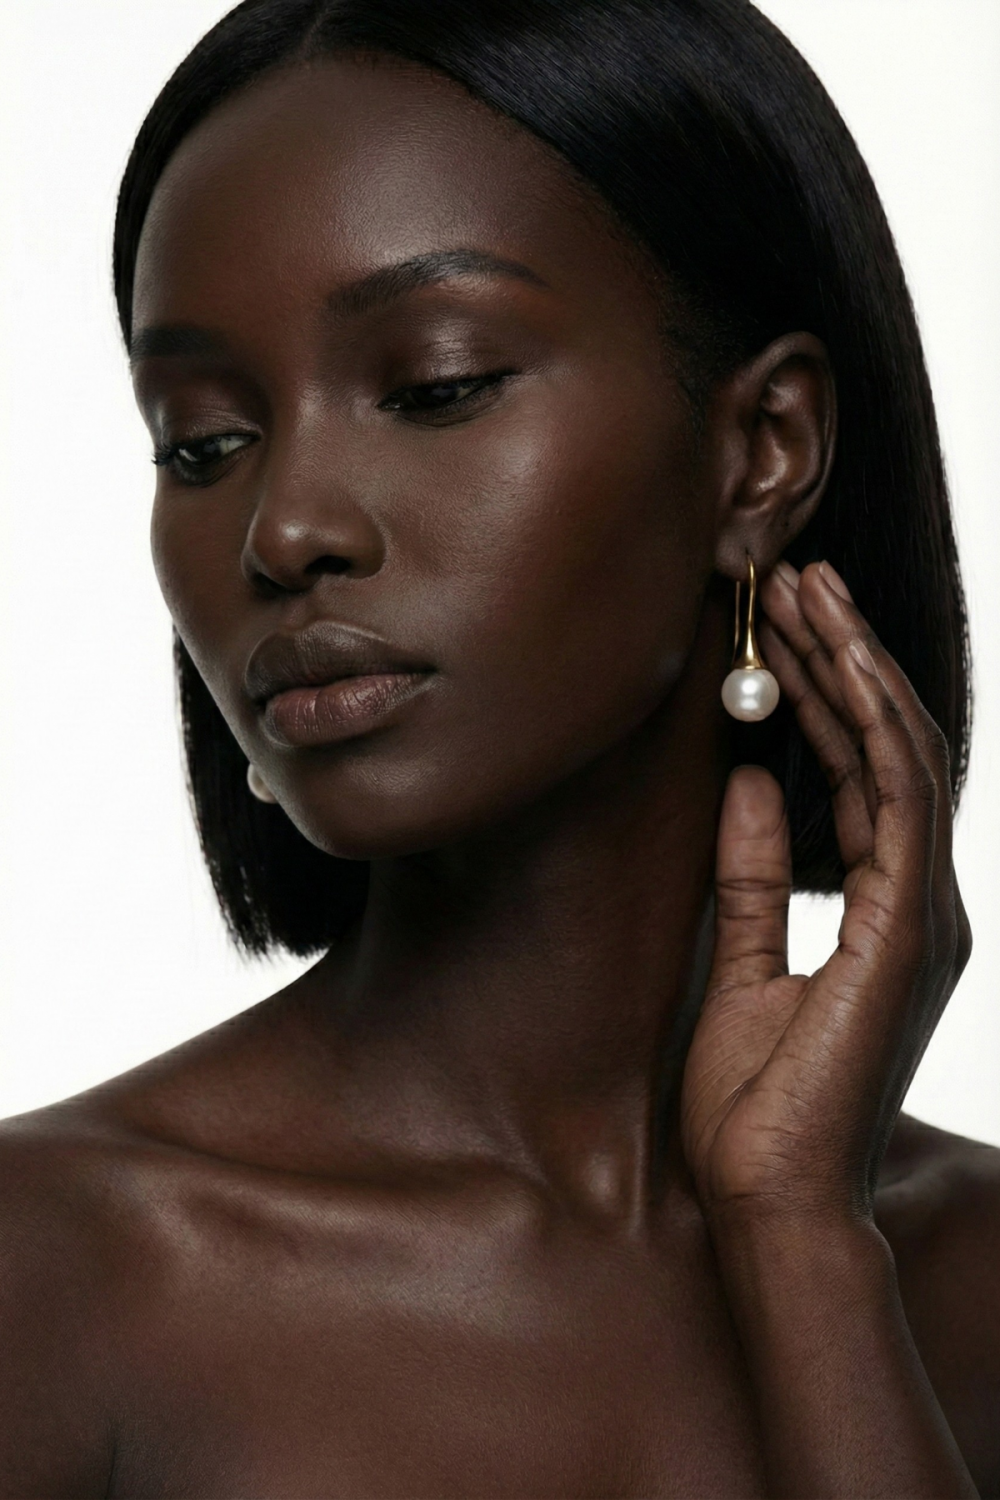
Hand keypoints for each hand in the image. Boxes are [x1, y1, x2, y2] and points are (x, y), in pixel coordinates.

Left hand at [679, 560, 971, 1226]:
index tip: (780, 628)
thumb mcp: (738, 964)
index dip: (821, 695)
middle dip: (841, 659)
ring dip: (855, 668)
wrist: (769, 1197)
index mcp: (884, 911)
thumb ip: (751, 873)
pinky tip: (834, 662)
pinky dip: (872, 724)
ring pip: (901, 755)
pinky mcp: (911, 926)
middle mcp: (919, 901)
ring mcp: (924, 913)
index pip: (858, 774)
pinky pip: (902, 798)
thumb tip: (745, 779)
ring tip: (810, 594)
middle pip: (886, 748)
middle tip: (798, 581)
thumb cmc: (754, 1105)